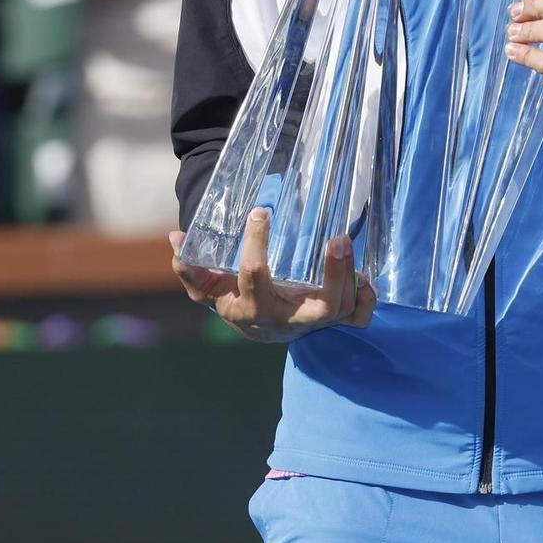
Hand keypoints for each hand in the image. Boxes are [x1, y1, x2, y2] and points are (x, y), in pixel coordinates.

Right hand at [169, 208, 374, 342]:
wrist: (260, 329)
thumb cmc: (235, 300)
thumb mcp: (209, 289)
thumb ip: (191, 268)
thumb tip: (176, 236)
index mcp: (253, 308)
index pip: (255, 277)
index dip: (256, 245)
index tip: (260, 213)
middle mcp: (289, 319)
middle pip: (320, 309)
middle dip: (333, 277)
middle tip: (337, 239)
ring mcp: (314, 322)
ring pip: (343, 309)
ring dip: (350, 277)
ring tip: (344, 242)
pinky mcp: (335, 322)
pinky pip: (359, 318)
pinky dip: (366, 300)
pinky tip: (365, 276)